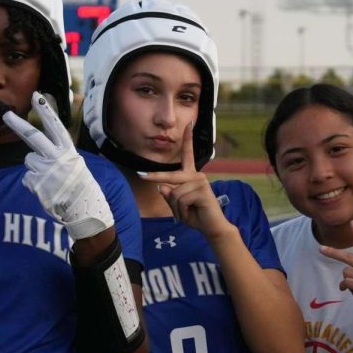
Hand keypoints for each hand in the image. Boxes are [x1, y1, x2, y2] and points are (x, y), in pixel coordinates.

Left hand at [2, 92, 113, 240]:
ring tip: (50, 178)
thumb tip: (38, 143)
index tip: (37, 96)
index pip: (55, 126)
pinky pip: (27, 177)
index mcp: (67, 150)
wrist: (82, 208)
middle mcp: (57, 158)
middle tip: (6, 114)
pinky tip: (46, 188)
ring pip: (29, 161)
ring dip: (35, 167)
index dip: (46, 111)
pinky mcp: (36, 184)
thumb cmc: (77, 183)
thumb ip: (57, 151)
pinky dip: (34, 182)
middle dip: (18, 124)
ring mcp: (46, 171)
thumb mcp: (73, 161)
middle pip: (33, 136)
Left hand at [140, 123, 231, 240]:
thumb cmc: (195, 215)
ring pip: (174, 193)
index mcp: (191, 176)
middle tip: (140, 175)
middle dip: (155, 176)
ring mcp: (201, 182)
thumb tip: (161, 187)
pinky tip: (192, 213)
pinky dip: (181, 211)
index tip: (189, 124)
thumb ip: (170, 196)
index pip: (188, 155)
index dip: (188, 140)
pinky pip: (180, 200)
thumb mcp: (178, 206)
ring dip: (176, 208)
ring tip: (187, 213)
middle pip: (170, 176)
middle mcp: (197, 176)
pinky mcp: (202, 191)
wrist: (212, 228)